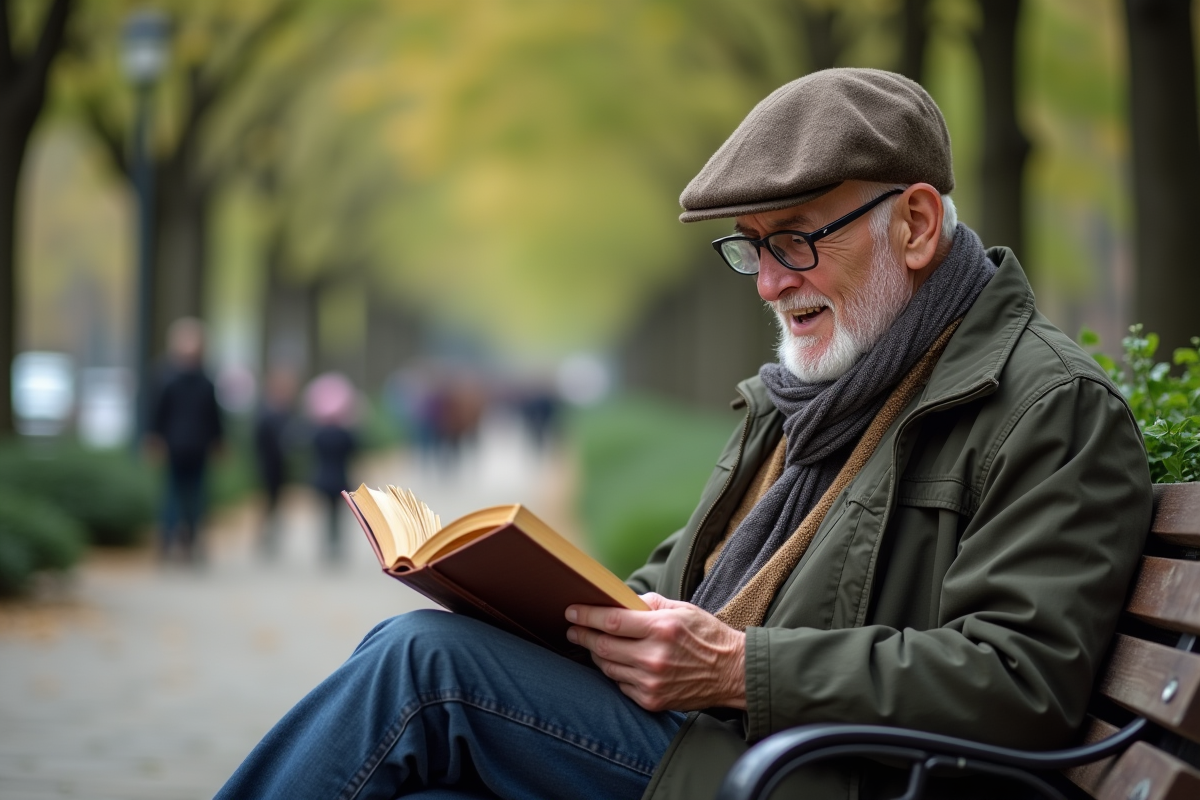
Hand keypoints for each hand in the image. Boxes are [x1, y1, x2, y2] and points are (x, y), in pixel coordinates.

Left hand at [565, 592, 745, 712]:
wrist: (732, 673)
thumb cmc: (707, 635)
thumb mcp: (682, 609)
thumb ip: (648, 604)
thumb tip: (618, 601)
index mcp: (661, 629)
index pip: (611, 622)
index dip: (586, 616)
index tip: (571, 611)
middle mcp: (654, 657)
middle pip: (603, 646)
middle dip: (583, 635)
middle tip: (573, 628)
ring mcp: (652, 682)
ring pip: (608, 667)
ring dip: (597, 654)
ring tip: (594, 643)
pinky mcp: (652, 700)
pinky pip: (620, 684)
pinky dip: (615, 672)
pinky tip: (617, 662)